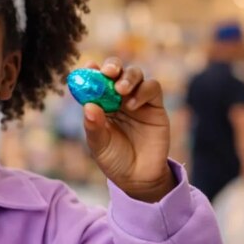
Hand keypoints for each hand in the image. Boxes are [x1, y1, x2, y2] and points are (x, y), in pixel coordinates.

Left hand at [81, 58, 173, 202]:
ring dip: (128, 77)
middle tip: (108, 72)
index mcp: (100, 103)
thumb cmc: (114, 159)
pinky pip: (152, 88)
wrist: (139, 177)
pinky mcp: (155, 106)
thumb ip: (94, 127)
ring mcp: (137, 100)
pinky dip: (143, 91)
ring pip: (135, 74)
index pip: (95, 80)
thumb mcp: (99, 145)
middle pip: (116, 71)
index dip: (92, 71)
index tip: (88, 67)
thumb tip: (88, 106)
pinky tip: (133, 105)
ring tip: (121, 90)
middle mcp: (118, 97)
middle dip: (112, 66)